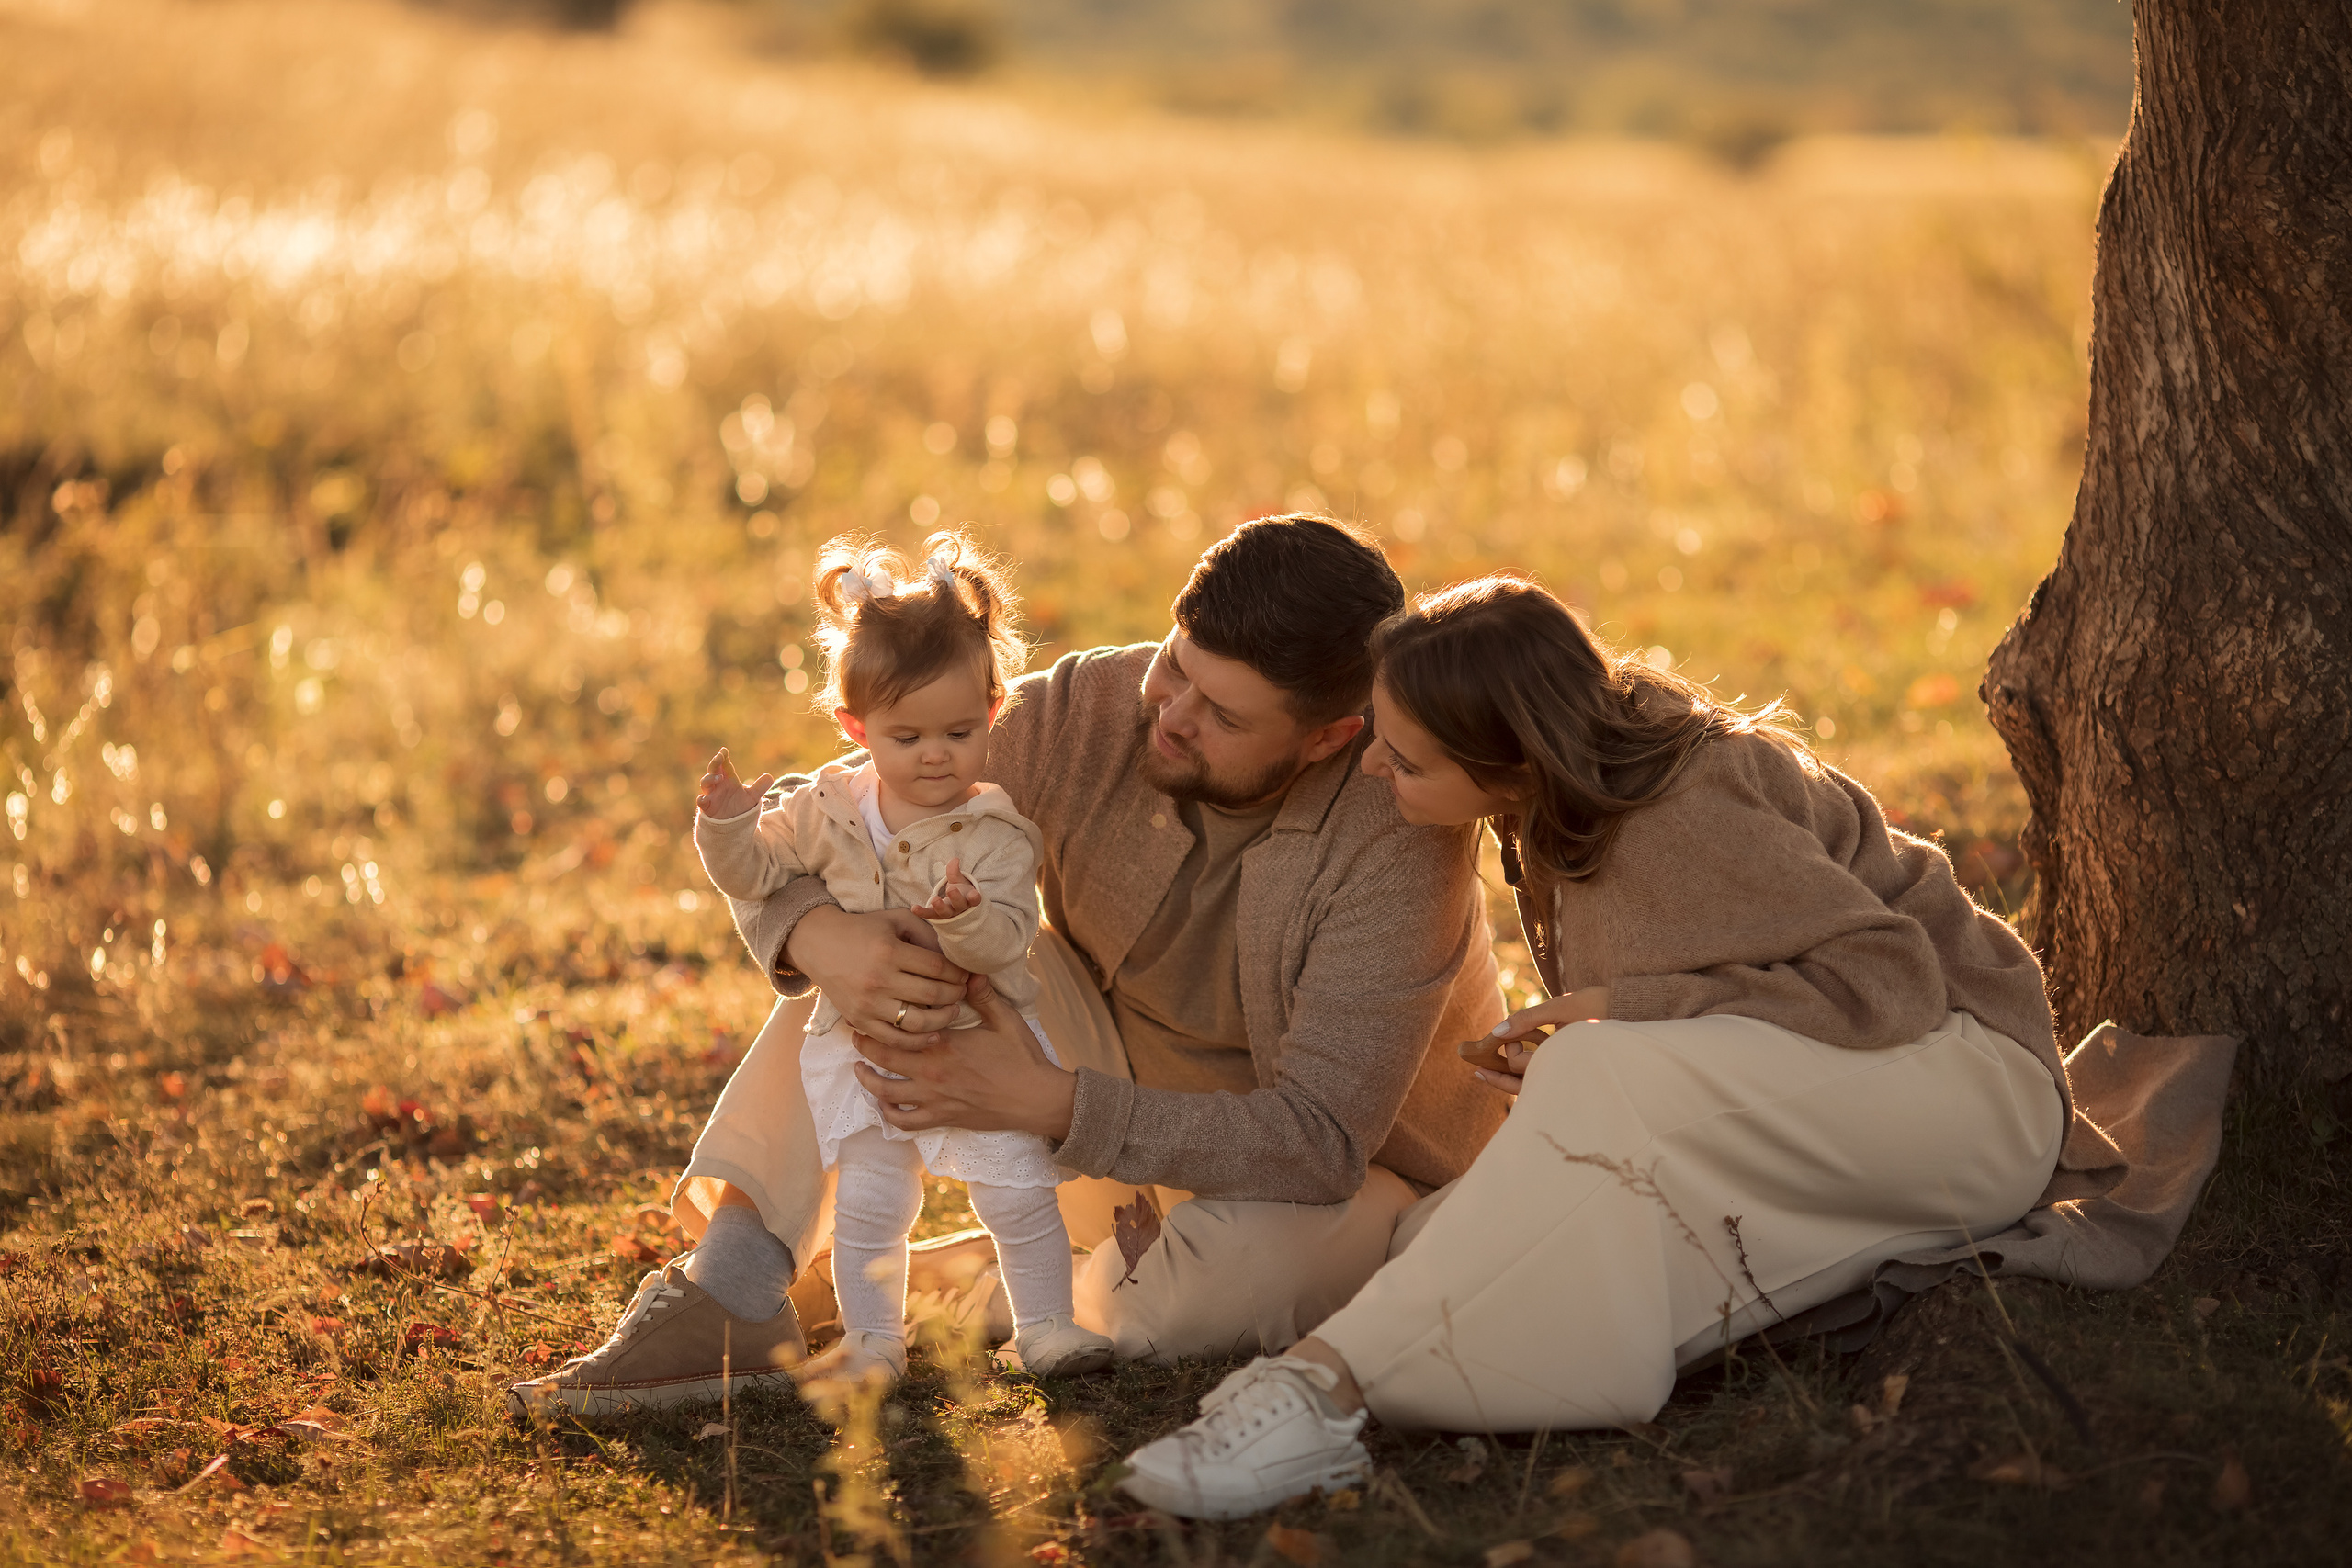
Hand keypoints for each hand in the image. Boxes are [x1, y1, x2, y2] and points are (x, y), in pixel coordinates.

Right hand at [697, 748, 773, 819]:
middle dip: (715, 763)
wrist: (734, 824)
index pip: (725, 765)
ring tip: (719, 777)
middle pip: (713, 770)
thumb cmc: (740, 807)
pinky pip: (701, 802)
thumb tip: (770, 777)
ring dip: (710, 778)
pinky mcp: (707, 807)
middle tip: (720, 757)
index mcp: (728, 779)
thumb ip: (759, 787)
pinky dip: (702, 800)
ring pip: (705, 783)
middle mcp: (718, 785)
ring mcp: (711, 795)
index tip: (724, 751)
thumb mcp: (752, 797)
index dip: (723, 758)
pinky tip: (704, 799)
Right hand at [785, 904, 969, 1046]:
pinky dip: (917, 1042)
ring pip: (917, 1022)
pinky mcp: (859, 1020)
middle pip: (931, 994)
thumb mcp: (895, 919)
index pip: (936, 967)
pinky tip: (933, 1035)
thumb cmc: (863, 929)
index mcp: (889, 952)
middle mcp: (879, 980)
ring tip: (952, 1012)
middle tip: (962, 992)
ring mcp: (868, 1004)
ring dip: (942, 1020)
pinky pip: (894, 1039)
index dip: (957, 972)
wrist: (818, 944)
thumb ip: (926, 933)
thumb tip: (952, 957)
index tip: (965, 974)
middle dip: (955, 995)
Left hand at [851, 976, 1076, 1140]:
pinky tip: (884, 1105)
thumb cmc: (1021, 1057)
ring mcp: (934, 1098)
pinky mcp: (941, 1117)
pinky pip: (905, 1121)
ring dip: (867, 1080)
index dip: (879, 1019)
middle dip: (864, 1046)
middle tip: (856, 1035)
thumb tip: (968, 970)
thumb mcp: (1005, 1019)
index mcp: (944, 1043)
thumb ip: (983, 995)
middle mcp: (932, 1071)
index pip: (901, 1028)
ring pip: (886, 1092)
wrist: (1035, 1098)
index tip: (868, 1011)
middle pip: (884, 1058)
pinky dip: (889, 1114)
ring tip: (859, 1069)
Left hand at [908, 857, 980, 921]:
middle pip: (959, 905)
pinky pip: (930, 915)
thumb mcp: (958, 880)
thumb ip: (955, 871)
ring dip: (940, 907)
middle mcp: (960, 908)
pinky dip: (922, 912)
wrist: (953, 904)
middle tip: (951, 889)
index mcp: (969, 899)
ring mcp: (948, 913)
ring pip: (945, 913)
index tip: (974, 894)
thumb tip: (954, 860)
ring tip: (934, 899)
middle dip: (955, 898)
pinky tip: (914, 908)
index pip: (974, 900)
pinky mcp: (937, 916)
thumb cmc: (960, 890)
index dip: (974, 897)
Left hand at [1458, 984, 1612, 1098]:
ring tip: (1486, 1072)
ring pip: (1534, 1086)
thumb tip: (1496, 1031)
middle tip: (1478, 1070)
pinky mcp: (1573, 1072)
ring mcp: (1569, 1076)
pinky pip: (1546, 1080)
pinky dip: (1528, 1074)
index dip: (1511, 1052)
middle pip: (1522, 1085)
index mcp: (1563, 1060)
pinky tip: (1515, 1065)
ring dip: (1512, 1077)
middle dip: (1500, 1075)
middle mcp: (1566, 1074)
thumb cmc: (1600, 1005)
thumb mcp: (1562, 1006)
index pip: (1523, 1067)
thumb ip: (1529, 1018)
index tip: (1509, 1036)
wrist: (1637, 1011)